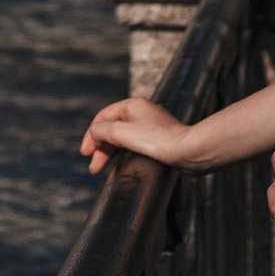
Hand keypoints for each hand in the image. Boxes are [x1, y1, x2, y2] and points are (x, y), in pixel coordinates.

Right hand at [80, 96, 198, 173]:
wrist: (189, 152)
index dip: (91, 135)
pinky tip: (118, 170)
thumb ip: (101, 130)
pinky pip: (134, 148)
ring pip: (123, 140)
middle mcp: (142, 113)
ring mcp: (151, 128)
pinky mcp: (159, 142)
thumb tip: (94, 134)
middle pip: (112, 129)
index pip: (103, 117)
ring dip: (110, 154)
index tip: (85, 153)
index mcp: (133, 105)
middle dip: (100, 148)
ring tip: (101, 171)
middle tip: (93, 167)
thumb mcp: (121, 132)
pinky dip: (123, 157)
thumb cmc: (157, 140)